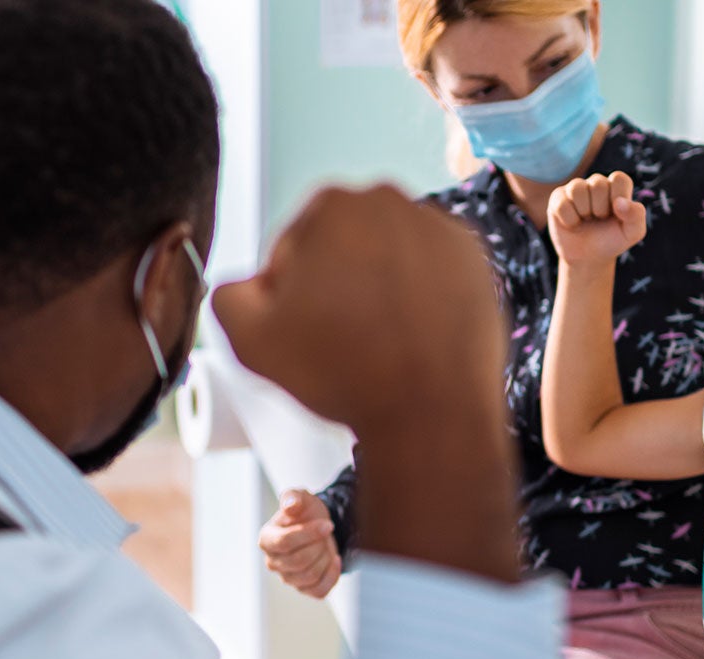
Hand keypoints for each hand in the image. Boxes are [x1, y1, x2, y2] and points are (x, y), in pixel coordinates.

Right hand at [212, 185, 504, 433]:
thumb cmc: (346, 374)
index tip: (302, 326)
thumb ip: (228, 298)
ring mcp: (439, 228)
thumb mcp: (250, 341)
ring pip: (387, 257)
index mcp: (332, 205)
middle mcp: (390, 201)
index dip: (287, 292)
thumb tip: (244, 288)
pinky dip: (420, 297)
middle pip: (343, 245)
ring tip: (377, 342)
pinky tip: (412, 336)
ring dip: (377, 289)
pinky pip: (431, 272)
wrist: (431, 412)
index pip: (292, 246)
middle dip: (334, 283)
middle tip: (338, 337)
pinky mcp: (476, 260)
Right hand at [258, 490, 340, 597]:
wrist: (318, 526)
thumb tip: (290, 505)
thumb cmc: (305, 512)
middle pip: (299, 561)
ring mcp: (287, 578)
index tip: (328, 524)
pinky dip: (332, 575)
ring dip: (325, 557)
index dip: (309, 534)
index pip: (285, 542)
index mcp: (267, 539)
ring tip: (325, 544)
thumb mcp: (300, 497)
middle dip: (319, 545)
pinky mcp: (303, 588)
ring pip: (310, 575)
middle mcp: (272, 562)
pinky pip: (319, 590)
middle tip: (325, 533)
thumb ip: (293, 497)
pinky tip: (335, 559)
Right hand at [548, 172, 647, 266]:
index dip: (618, 198)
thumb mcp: (632, 233)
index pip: (619, 179)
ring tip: (586, 220)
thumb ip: (636, 215)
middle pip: (598, 184)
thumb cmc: (611, 241)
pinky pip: (562, 204)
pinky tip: (573, 224)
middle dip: (600, 209)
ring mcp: (576, 188)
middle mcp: (596, 183)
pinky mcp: (558, 197)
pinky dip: (569, 220)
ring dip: (583, 212)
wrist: (588, 257)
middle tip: (599, 219)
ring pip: (577, 189)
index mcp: (617, 186)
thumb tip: (619, 202)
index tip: (617, 214)